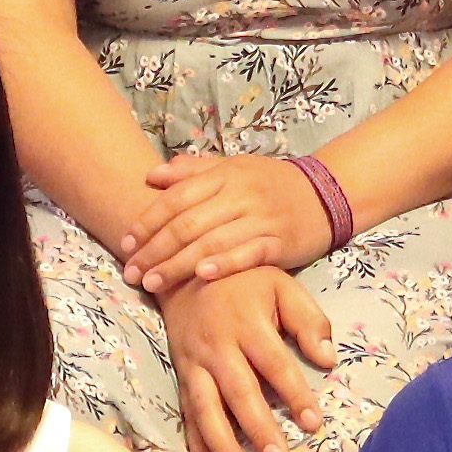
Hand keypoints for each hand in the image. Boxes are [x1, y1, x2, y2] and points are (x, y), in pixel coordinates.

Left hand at [117, 151, 335, 293]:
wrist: (326, 193)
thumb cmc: (271, 184)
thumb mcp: (234, 168)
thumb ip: (193, 171)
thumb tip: (152, 175)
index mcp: (224, 175)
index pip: (177, 197)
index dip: (148, 221)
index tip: (125, 242)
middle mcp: (240, 195)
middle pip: (188, 223)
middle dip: (155, 249)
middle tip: (131, 272)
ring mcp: (261, 219)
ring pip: (212, 242)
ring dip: (178, 264)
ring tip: (152, 284)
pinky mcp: (280, 242)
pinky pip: (249, 254)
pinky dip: (225, 264)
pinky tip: (203, 276)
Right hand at [160, 266, 334, 451]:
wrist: (183, 268)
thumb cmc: (244, 281)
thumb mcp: (281, 285)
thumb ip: (308, 320)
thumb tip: (328, 359)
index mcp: (247, 324)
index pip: (275, 364)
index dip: (294, 394)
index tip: (313, 423)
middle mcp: (218, 347)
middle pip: (239, 392)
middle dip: (258, 428)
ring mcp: (195, 363)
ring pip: (206, 407)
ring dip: (222, 443)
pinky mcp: (181, 373)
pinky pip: (186, 411)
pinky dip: (194, 441)